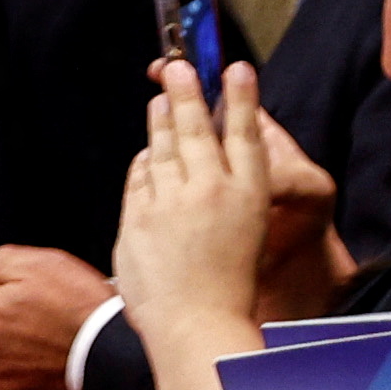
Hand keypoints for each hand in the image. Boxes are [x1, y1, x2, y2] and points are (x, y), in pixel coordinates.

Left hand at [118, 67, 338, 340]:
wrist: (196, 323)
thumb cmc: (226, 288)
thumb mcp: (245, 234)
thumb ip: (226, 199)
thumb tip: (202, 170)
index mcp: (251, 195)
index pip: (246, 134)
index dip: (241, 98)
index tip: (237, 69)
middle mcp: (212, 190)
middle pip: (197, 129)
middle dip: (187, 92)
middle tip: (178, 66)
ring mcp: (173, 200)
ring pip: (164, 147)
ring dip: (160, 118)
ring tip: (161, 96)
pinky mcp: (141, 215)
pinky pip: (139, 177)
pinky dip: (143, 161)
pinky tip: (146, 149)